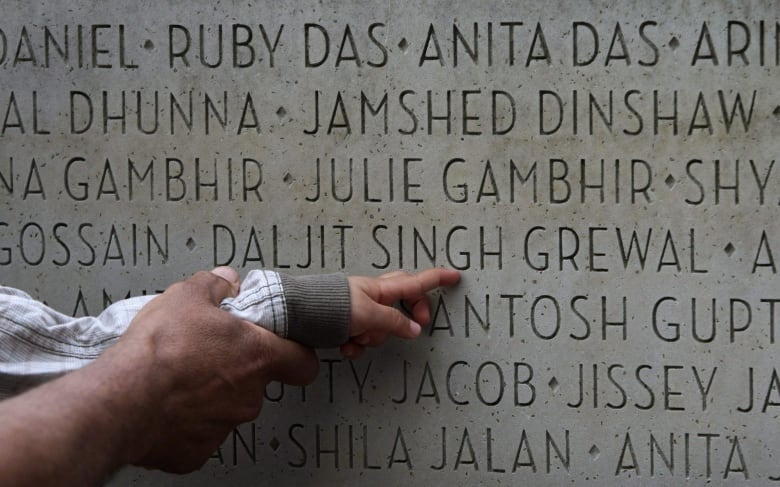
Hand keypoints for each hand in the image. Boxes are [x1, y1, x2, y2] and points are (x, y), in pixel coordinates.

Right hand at [106, 267, 318, 472]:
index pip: (303, 362)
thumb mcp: (187, 296)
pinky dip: (185, 421)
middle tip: (207, 354)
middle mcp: (248, 397)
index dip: (296, 353)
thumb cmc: (158, 350)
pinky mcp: (195, 452)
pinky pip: (197, 433)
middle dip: (236, 369)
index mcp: (256, 357)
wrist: (120, 401)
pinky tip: (165, 404)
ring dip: (210, 394)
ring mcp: (223, 427)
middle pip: (256, 383)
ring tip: (179, 377)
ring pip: (227, 408)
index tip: (284, 348)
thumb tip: (225, 280)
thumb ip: (214, 285)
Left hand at [341, 268, 459, 357]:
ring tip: (356, 338)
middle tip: (411, 328)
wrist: (299, 317)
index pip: (415, 282)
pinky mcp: (347, 325)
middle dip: (404, 318)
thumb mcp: (369, 315)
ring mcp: (359, 311)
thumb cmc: (332, 308)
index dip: (436, 279)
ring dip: (372, 338)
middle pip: (401, 304)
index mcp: (380, 289)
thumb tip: (414, 329)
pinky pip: (362, 338)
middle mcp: (371, 297)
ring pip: (380, 327)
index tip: (454, 276)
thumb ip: (394, 322)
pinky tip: (345, 347)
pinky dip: (356, 345)